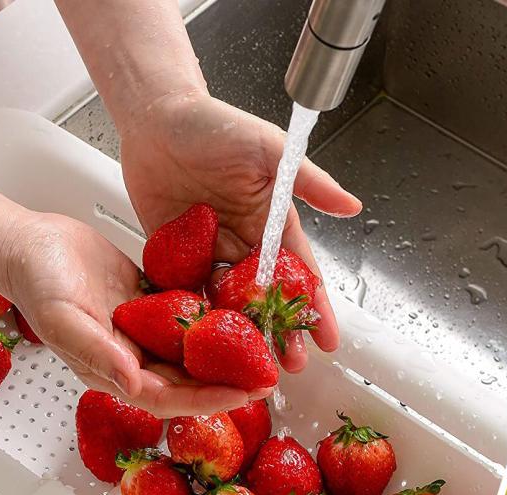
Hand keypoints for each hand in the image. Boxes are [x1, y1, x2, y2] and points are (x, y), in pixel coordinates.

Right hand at [8, 212, 266, 417]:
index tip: (245, 396)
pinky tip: (243, 314)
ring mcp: (146, 332)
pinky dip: (214, 320)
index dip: (209, 400)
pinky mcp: (153, 305)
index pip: (172, 398)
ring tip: (264, 350)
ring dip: (228, 354)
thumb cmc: (37, 284)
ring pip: (194, 351)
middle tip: (269, 378)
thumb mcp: (65, 321)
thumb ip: (100, 354)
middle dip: (230, 382)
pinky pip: (189, 318)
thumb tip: (135, 384)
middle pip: (191, 379)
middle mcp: (136, 358)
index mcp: (117, 372)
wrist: (30, 243)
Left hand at [117, 89, 361, 368]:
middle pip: (267, 298)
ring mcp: (210, 249)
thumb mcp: (268, 149)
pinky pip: (187, 289)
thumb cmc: (214, 124)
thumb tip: (351, 206)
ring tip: (250, 366)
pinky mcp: (174, 251)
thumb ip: (309, 181)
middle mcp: (245, 241)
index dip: (315, 309)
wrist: (155, 116)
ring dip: (241, 334)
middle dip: (281, 332)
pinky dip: (195, 316)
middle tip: (290, 367)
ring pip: (230, 302)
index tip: (328, 341)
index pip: (300, 274)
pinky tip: (202, 345)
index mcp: (272, 221)